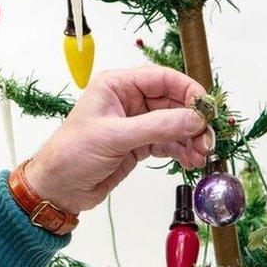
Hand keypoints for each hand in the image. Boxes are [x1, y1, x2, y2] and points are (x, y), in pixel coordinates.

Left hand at [24, 66, 214, 214]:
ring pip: (173, 124)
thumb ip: (157, 127)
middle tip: (208, 137)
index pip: (161, 78)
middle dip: (192, 119)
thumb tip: (194, 119)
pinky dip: (183, 150)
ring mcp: (135, 123)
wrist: (58, 188)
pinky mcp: (138, 144)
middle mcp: (127, 100)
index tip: (206, 107)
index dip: (187, 90)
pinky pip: (168, 142)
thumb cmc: (72, 154)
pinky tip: (192, 160)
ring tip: (202, 154)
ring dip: (191, 137)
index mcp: (116, 85)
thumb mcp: (115, 137)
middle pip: (172, 102)